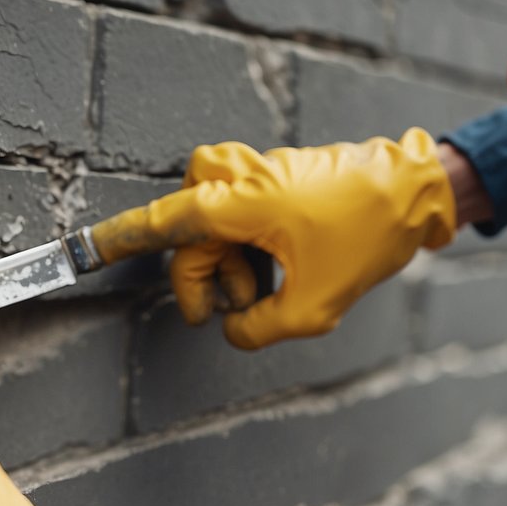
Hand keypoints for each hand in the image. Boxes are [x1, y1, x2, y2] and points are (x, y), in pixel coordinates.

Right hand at [89, 129, 456, 348]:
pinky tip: (280, 270)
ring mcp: (264, 176)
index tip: (88, 249)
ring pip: (214, 219)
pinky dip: (249, 247)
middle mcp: (246, 181)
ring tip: (258, 294)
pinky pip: (242, 212)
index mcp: (245, 203)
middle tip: (215, 313)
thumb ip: (259, 328)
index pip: (167, 220)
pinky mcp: (281, 180)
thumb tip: (234, 329)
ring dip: (226, 261)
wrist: (418, 192)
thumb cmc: (368, 237)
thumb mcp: (315, 306)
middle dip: (198, 274)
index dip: (122, 238)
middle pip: (190, 228)